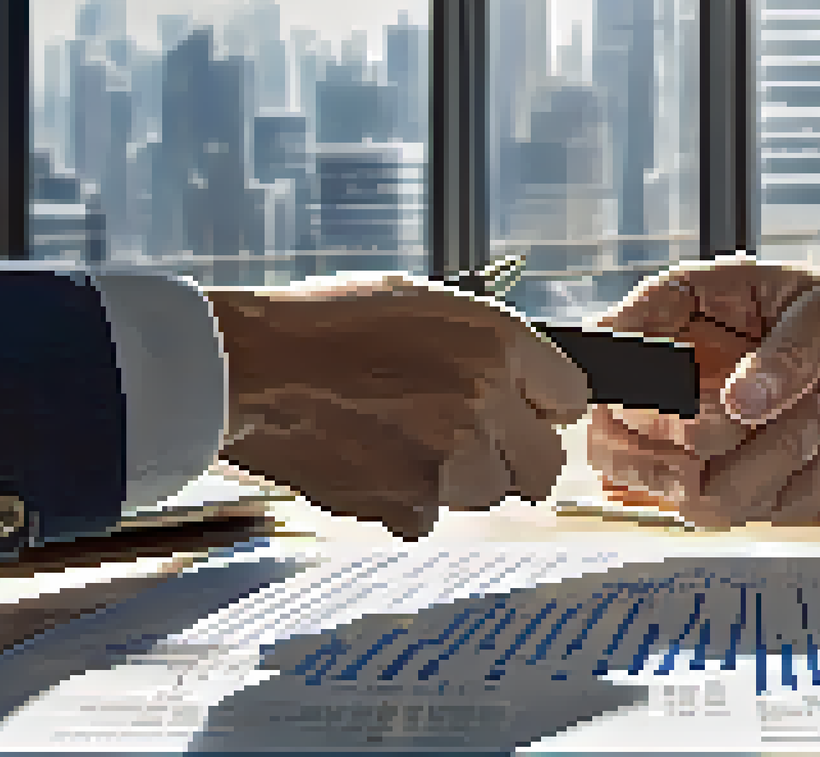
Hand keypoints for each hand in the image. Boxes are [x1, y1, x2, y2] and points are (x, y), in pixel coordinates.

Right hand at [206, 273, 589, 539]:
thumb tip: (523, 385)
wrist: (248, 368)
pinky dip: (405, 500)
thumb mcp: (421, 303)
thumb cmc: (324, 326)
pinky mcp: (409, 501)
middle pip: (543, 466)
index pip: (571, 398)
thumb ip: (485, 345)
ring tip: (400, 439)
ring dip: (456, 479)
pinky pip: (430, 517)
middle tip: (468, 440)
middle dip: (512, 457)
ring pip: (487, 494)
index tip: (524, 414)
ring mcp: (449, 457)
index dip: (542, 408)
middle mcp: (486, 400)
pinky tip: (370, 460)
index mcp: (496, 340)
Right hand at [586, 257, 819, 526]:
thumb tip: (740, 403)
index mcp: (680, 320)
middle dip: (719, 458)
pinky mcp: (759, 483)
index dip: (635, 409)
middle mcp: (683, 386)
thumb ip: (789, 350)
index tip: (703, 420)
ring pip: (709, 499)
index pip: (609, 377)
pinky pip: (775, 516)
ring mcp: (717, 444)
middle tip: (802, 417)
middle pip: (629, 459)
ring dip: (789, 467)